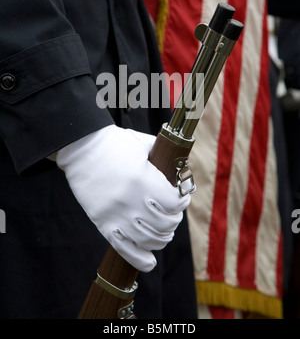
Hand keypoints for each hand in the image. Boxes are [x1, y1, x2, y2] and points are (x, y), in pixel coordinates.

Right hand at [56, 124, 189, 271]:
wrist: (82, 148)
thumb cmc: (115, 144)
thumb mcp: (144, 144)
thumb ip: (165, 156)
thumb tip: (183, 169)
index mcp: (143, 180)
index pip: (174, 204)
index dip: (182, 202)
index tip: (182, 197)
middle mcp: (131, 201)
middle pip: (165, 224)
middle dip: (173, 219)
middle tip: (172, 212)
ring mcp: (116, 215)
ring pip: (149, 240)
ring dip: (162, 237)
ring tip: (163, 230)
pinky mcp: (103, 223)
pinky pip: (124, 249)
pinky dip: (140, 259)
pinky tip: (150, 261)